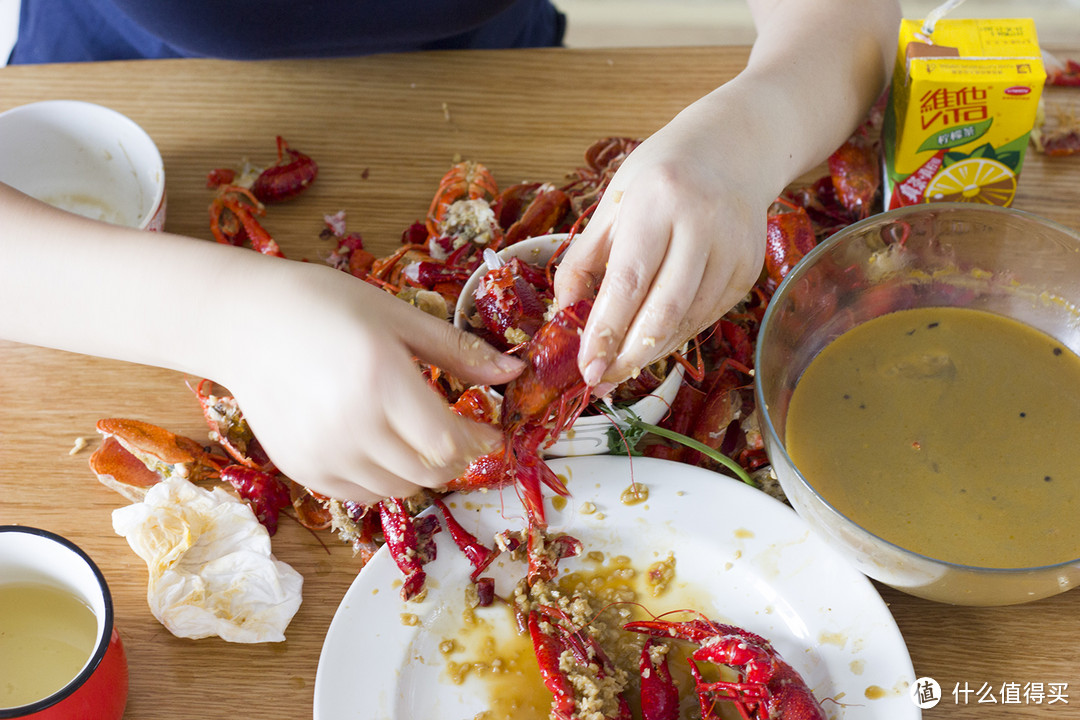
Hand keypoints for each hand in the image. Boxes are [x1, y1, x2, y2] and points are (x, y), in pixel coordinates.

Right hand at [218, 262, 523, 503]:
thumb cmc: (325, 306)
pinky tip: (380, 445)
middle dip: (457, 459)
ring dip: (422, 471)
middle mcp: (351, 426)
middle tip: (460, 434)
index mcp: (380, 380)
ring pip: (399, 490)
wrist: (245, 322)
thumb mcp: (398, 317)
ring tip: (416, 437)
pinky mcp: (302, 469)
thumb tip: (513, 372)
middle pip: (429, 473)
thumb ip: (457, 350)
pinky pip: (362, 494)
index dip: (480, 443)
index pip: (448, 441)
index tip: (493, 432)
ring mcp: (323, 454)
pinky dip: (384, 479)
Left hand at [554, 107, 772, 391]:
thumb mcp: (612, 203)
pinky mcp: (749, 270)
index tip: (586, 367)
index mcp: (658, 201)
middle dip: (628, 355)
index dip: (606, 330)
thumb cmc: (660, 175)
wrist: (733, 149)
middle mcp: (702, 224)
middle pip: (664, 310)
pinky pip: (707, 316)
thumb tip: (563, 314)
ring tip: (621, 366)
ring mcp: (733, 249)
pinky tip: (653, 341)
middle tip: (601, 380)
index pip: (628, 280)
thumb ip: (584, 259)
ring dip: (650, 352)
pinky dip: (676, 336)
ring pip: (688, 321)